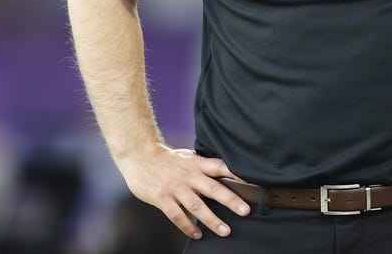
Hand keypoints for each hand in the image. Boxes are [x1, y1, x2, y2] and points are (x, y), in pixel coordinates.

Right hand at [117, 145, 250, 239]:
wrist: (140, 156)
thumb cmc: (166, 158)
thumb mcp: (187, 157)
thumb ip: (202, 167)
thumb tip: (223, 173)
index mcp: (197, 164)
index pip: (220, 167)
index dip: (236, 173)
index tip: (251, 181)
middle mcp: (189, 176)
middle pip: (213, 189)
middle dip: (230, 201)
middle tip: (245, 211)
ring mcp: (175, 188)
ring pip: (197, 206)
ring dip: (212, 220)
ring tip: (225, 231)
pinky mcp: (162, 198)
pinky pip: (177, 216)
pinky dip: (188, 226)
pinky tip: (198, 234)